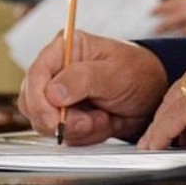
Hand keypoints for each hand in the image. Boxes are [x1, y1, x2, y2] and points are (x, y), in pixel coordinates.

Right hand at [17, 30, 167, 145]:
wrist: (152, 95)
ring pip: (45, 122)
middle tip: (88, 121)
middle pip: (32, 102)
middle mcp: (57, 71)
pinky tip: (102, 122)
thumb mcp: (115, 73)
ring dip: (76, 128)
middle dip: (60, 119)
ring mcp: (59, 95)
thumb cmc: (138, 73)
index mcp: (65, 49)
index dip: (39, 100)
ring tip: (102, 117)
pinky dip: (83, 135)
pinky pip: (62, 134)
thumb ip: (83, 79)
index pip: (36, 74)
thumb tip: (53, 92)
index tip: (54, 119)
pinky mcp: (66, 115)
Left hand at [137, 37, 185, 149]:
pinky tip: (158, 143)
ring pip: (177, 98)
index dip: (185, 103)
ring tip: (153, 143)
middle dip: (168, 113)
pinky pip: (180, 113)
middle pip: (184, 86)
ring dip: (163, 123)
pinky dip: (165, 130)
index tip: (177, 123)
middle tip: (157, 135)